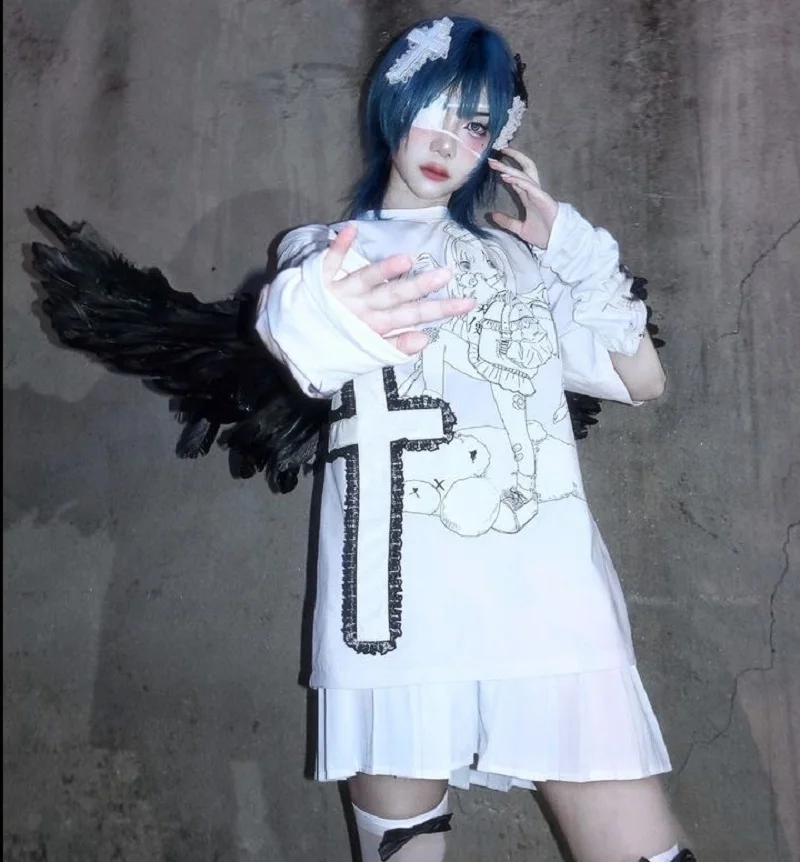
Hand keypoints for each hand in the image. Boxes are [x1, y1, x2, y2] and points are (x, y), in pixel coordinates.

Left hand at [322, 224, 473, 353]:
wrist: (286, 351)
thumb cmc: (330, 350)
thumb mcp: (365, 357)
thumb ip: (395, 347)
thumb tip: (426, 339)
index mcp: (374, 327)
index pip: (413, 318)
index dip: (440, 310)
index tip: (467, 302)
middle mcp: (361, 309)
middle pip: (396, 297)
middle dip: (421, 287)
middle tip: (446, 274)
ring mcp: (340, 295)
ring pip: (367, 281)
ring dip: (384, 270)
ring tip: (405, 260)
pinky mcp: (319, 283)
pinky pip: (329, 263)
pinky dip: (339, 246)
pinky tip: (351, 230)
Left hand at [488, 148, 558, 247]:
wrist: (557, 242)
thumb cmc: (544, 235)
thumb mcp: (520, 229)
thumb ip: (507, 221)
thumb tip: (493, 215)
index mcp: (528, 198)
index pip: (515, 179)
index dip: (504, 171)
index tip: (492, 165)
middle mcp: (533, 193)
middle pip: (520, 172)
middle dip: (507, 163)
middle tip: (491, 159)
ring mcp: (538, 194)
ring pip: (523, 175)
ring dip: (508, 169)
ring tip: (495, 164)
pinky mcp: (543, 198)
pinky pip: (529, 186)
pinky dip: (517, 180)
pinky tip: (506, 177)